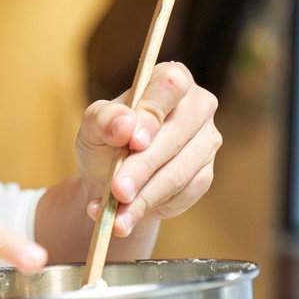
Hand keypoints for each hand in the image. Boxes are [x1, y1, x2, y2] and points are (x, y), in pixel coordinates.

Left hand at [76, 62, 220, 243]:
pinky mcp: (204, 176)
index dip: (153, 113)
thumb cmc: (105, 141)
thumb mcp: (93, 126)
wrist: (110, 179)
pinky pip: (180, 195)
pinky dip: (147, 209)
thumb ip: (104, 119)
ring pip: (178, 172)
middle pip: (176, 135)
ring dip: (143, 196)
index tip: (133, 140)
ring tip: (114, 214)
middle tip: (117, 190)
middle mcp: (196, 107)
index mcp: (169, 80)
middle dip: (143, 167)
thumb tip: (125, 125)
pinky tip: (123, 218)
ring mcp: (205, 143)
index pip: (171, 85)